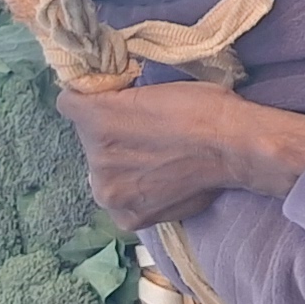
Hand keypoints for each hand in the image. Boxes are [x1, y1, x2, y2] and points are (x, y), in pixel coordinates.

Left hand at [58, 77, 304, 226]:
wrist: (235, 148)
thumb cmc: (202, 107)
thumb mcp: (154, 85)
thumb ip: (121, 98)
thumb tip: (111, 101)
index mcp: (96, 118)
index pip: (69, 103)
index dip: (91, 99)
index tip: (111, 99)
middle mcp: (94, 158)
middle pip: (89, 141)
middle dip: (111, 136)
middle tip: (146, 135)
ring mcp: (110, 193)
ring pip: (103, 174)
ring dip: (122, 168)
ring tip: (157, 163)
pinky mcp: (127, 218)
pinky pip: (121, 201)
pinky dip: (137, 194)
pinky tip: (161, 184)